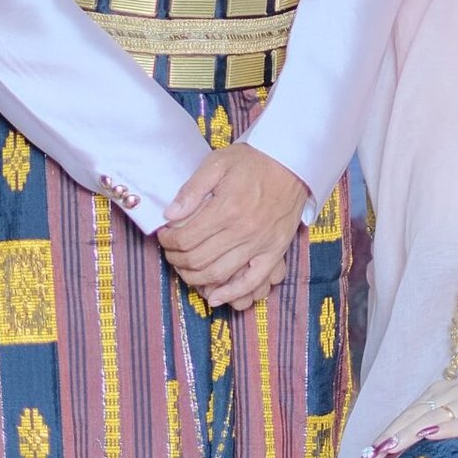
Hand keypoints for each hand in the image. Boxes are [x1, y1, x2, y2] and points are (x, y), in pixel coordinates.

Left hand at [159, 142, 308, 308]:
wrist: (292, 163)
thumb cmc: (253, 161)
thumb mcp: (217, 163)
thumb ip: (192, 189)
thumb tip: (170, 214)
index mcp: (226, 208)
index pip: (185, 238)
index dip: (168, 241)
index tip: (164, 236)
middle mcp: (243, 230)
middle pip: (198, 260)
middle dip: (176, 260)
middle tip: (171, 252)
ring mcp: (260, 244)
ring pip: (219, 274)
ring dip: (195, 277)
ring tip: (185, 268)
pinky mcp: (274, 251)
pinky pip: (252, 281)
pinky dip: (232, 293)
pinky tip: (215, 296)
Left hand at [359, 370, 457, 457]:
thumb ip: (445, 415)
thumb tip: (419, 436)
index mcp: (444, 390)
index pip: (410, 411)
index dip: (389, 430)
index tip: (369, 450)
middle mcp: (451, 393)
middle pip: (413, 415)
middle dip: (390, 435)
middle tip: (368, 455)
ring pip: (431, 418)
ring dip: (407, 433)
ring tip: (386, 449)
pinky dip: (443, 428)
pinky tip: (427, 435)